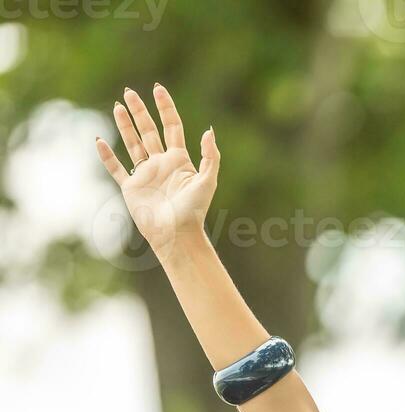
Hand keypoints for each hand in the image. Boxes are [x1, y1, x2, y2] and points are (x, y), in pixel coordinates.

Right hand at [96, 83, 218, 255]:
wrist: (176, 234)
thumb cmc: (194, 211)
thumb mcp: (208, 181)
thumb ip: (211, 156)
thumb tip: (209, 131)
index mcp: (180, 160)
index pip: (172, 126)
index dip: (165, 107)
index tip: (157, 89)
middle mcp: (161, 164)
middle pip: (149, 131)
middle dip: (140, 111)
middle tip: (129, 92)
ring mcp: (145, 174)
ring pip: (132, 144)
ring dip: (124, 126)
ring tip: (117, 106)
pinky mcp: (131, 187)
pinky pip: (116, 168)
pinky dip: (106, 156)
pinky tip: (99, 141)